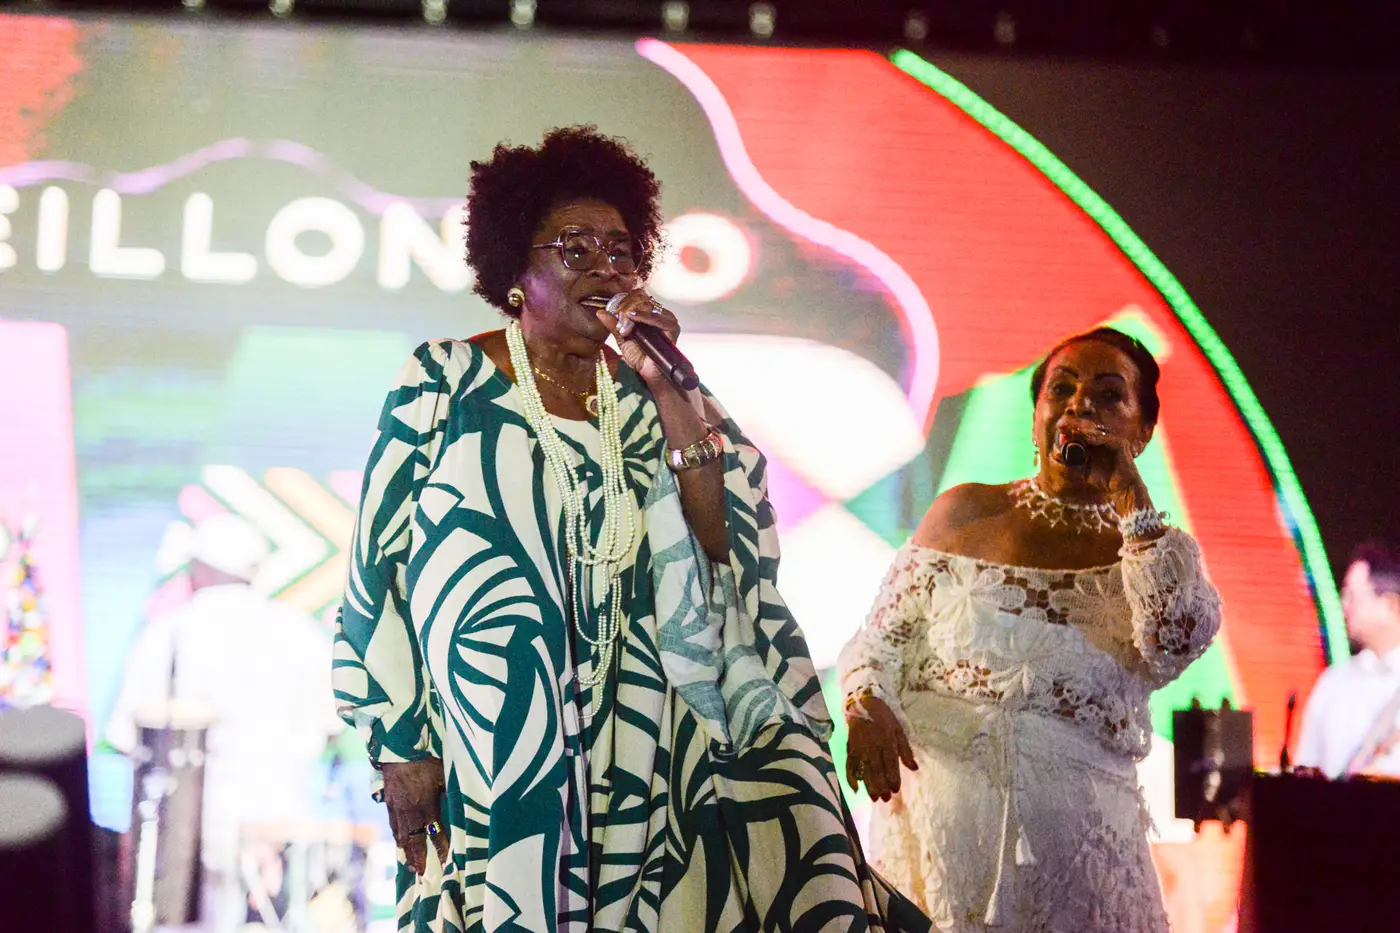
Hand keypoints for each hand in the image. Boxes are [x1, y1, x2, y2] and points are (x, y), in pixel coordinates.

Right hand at [380, 758, 448, 874]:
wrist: (399, 750)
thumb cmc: (426, 760)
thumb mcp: (444, 774)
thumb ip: (451, 791)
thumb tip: (463, 802)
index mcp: (427, 807)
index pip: (436, 834)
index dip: (441, 849)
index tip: (446, 863)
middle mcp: (411, 812)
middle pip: (415, 841)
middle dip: (419, 859)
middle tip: (421, 875)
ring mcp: (397, 809)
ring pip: (401, 836)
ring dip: (406, 852)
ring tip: (409, 865)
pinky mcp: (389, 803)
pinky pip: (392, 825)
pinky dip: (396, 837)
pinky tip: (398, 843)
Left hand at [594, 288, 681, 387]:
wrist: (650, 372)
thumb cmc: (639, 357)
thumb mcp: (622, 339)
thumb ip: (614, 325)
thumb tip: (601, 312)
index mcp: (646, 314)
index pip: (636, 297)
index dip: (623, 301)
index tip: (614, 311)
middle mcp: (657, 314)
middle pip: (641, 299)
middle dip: (626, 307)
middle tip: (619, 320)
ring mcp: (665, 319)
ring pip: (647, 305)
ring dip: (633, 312)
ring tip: (625, 324)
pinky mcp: (672, 327)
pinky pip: (658, 317)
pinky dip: (644, 316)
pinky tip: (634, 317)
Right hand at [844, 694, 916, 801]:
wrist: (862, 703)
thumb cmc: (884, 717)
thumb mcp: (898, 729)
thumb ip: (905, 750)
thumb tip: (914, 768)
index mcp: (886, 740)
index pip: (890, 763)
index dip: (893, 778)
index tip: (895, 790)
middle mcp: (872, 746)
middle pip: (876, 770)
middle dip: (881, 786)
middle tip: (885, 799)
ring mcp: (859, 748)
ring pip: (864, 770)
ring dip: (869, 786)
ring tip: (875, 798)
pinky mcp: (850, 748)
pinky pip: (849, 766)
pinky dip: (850, 778)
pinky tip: (855, 790)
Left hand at [1059, 417, 1150, 513]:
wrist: (1120, 489)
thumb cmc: (1103, 480)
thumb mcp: (1083, 471)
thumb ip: (1070, 462)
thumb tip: (1054, 454)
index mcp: (1095, 443)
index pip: (1082, 431)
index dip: (1071, 428)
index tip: (1059, 428)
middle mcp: (1104, 439)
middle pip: (1088, 427)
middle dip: (1074, 425)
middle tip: (1062, 425)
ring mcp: (1113, 440)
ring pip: (1096, 431)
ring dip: (1083, 429)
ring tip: (1072, 429)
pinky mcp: (1120, 444)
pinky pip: (1106, 438)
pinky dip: (1096, 437)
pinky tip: (1086, 438)